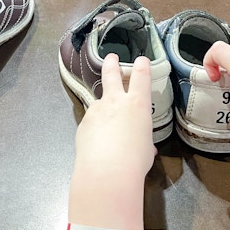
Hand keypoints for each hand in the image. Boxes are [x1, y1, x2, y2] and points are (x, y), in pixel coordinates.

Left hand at [73, 54, 154, 183]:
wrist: (105, 172)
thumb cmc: (134, 161)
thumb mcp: (146, 149)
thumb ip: (143, 141)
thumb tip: (144, 147)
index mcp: (137, 104)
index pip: (141, 76)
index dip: (142, 66)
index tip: (141, 60)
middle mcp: (115, 101)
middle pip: (112, 74)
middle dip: (112, 63)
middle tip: (111, 57)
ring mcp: (96, 110)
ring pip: (99, 101)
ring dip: (103, 107)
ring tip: (107, 124)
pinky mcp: (83, 122)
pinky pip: (91, 121)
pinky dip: (95, 127)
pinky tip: (98, 143)